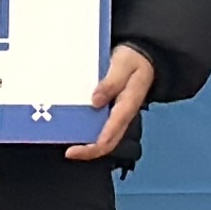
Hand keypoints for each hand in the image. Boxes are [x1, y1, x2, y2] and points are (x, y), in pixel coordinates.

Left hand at [62, 43, 156, 161]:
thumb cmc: (133, 60)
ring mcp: (118, 116)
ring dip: (87, 144)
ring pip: (104, 138)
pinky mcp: (112, 112)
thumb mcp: (123, 64)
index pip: (111, 134)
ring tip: (67, 142)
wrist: (143, 57)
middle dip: (88, 151)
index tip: (73, 151)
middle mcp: (123, 115)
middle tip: (68, 152)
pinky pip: (101, 127)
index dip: (92, 147)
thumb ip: (111, 82)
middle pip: (108, 143)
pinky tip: (73, 128)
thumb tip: (95, 101)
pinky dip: (88, 131)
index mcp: (127, 105)